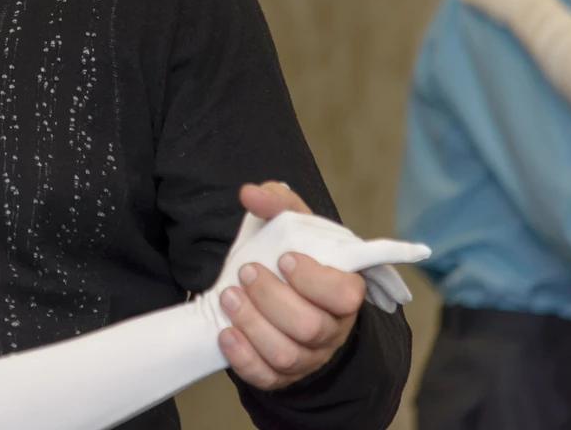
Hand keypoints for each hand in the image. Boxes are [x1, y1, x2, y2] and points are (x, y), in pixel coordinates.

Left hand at [217, 183, 370, 389]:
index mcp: (345, 292)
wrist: (283, 292)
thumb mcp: (291, 226)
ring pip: (287, 355)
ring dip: (252, 324)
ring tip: (228, 296)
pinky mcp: (283, 375)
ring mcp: (309, 356)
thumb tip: (251, 193)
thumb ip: (278, 204)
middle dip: (271, 298)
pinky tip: (225, 333)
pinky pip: (266, 378)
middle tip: (245, 272)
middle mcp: (332, 330)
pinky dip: (243, 357)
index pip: (345, 295)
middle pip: (309, 327)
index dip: (314, 279)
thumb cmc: (292, 257)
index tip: (284, 258)